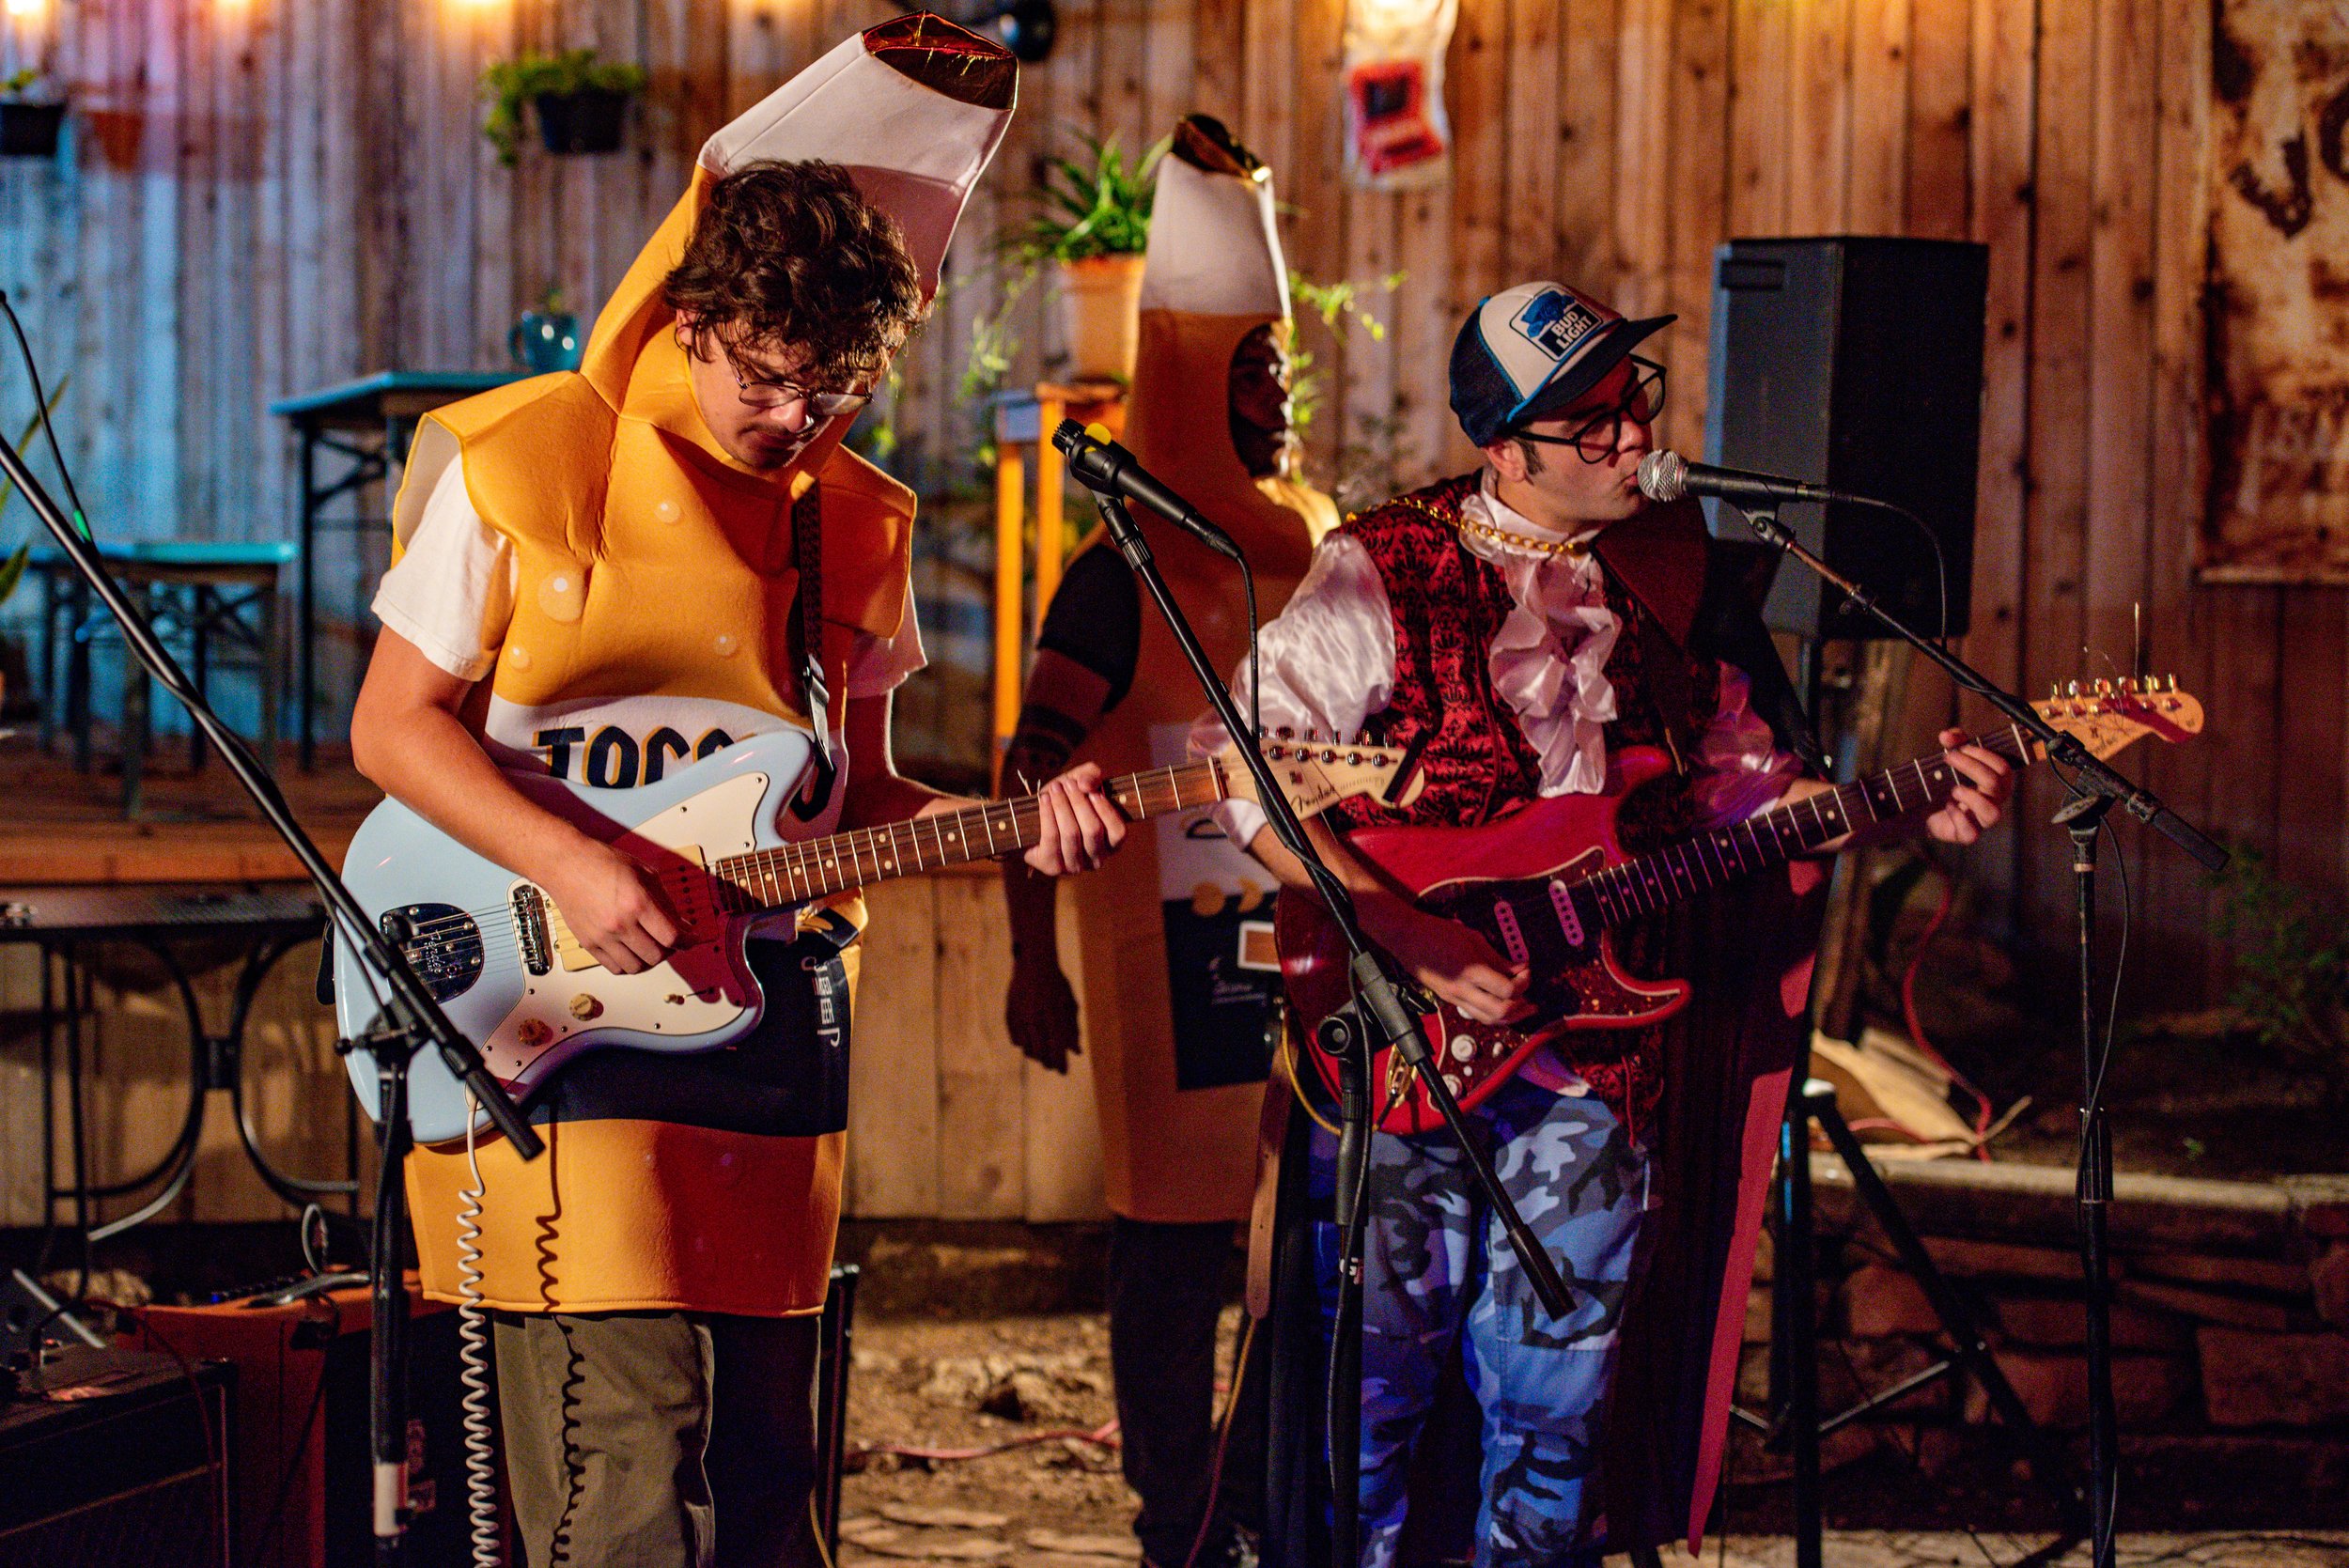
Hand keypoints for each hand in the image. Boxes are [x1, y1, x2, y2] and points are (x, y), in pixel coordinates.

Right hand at [538, 841, 682, 973]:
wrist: (566, 864)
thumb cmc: (602, 862)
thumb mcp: (644, 873)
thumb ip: (665, 901)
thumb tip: (681, 923)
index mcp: (638, 903)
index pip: (671, 937)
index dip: (687, 942)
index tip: (691, 940)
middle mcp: (620, 924)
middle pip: (656, 956)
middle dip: (669, 950)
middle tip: (670, 941)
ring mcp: (602, 937)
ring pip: (636, 967)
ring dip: (649, 961)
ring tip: (651, 948)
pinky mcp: (588, 943)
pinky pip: (614, 968)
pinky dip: (628, 965)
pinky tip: (632, 953)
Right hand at [1006, 955, 1081, 1071]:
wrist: (1034, 965)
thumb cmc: (1057, 986)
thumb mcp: (1070, 1005)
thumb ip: (1073, 1030)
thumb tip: (1077, 1052)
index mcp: (1055, 1018)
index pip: (1058, 1050)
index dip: (1061, 1064)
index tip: (1063, 1072)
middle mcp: (1037, 1020)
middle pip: (1041, 1054)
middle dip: (1048, 1063)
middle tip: (1051, 1066)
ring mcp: (1022, 1019)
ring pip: (1027, 1050)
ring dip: (1036, 1055)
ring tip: (1042, 1054)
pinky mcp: (1010, 1017)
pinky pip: (1016, 1040)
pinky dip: (1024, 1044)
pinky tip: (1030, 1041)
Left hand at [1022, 763, 1127, 875]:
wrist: (1031, 822)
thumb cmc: (1064, 802)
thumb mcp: (1080, 783)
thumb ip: (1091, 775)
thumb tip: (1085, 784)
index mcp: (1111, 844)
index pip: (1118, 831)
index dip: (1106, 810)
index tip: (1092, 791)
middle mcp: (1097, 860)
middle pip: (1093, 830)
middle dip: (1079, 802)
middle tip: (1068, 784)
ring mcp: (1075, 866)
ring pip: (1071, 833)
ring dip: (1062, 806)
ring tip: (1055, 789)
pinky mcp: (1052, 866)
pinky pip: (1051, 838)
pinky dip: (1047, 814)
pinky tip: (1044, 799)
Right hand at [1362, 896, 1530, 1025]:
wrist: (1407, 939)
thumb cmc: (1437, 932)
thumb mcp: (1472, 937)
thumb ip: (1496, 957)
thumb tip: (1517, 968)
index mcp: (1471, 971)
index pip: (1507, 990)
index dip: (1523, 983)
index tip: (1526, 971)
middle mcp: (1463, 989)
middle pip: (1501, 1012)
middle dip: (1521, 1007)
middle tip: (1531, 998)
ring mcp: (1454, 997)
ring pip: (1488, 1019)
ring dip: (1509, 1017)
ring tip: (1522, 1009)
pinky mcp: (1449, 999)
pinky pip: (1476, 1014)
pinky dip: (1493, 1013)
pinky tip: (1501, 1004)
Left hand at [1925, 726, 2013, 844]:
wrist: (1925, 808)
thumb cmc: (1945, 780)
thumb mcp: (1952, 757)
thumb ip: (1954, 742)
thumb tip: (1947, 735)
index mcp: (1997, 782)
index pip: (2002, 767)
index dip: (1983, 755)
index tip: (1960, 748)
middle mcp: (1994, 801)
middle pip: (1996, 784)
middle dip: (1972, 767)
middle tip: (1949, 758)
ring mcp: (1981, 820)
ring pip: (1992, 813)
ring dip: (1972, 798)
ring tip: (1954, 789)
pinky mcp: (1967, 834)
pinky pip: (1971, 832)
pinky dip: (1958, 818)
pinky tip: (1947, 806)